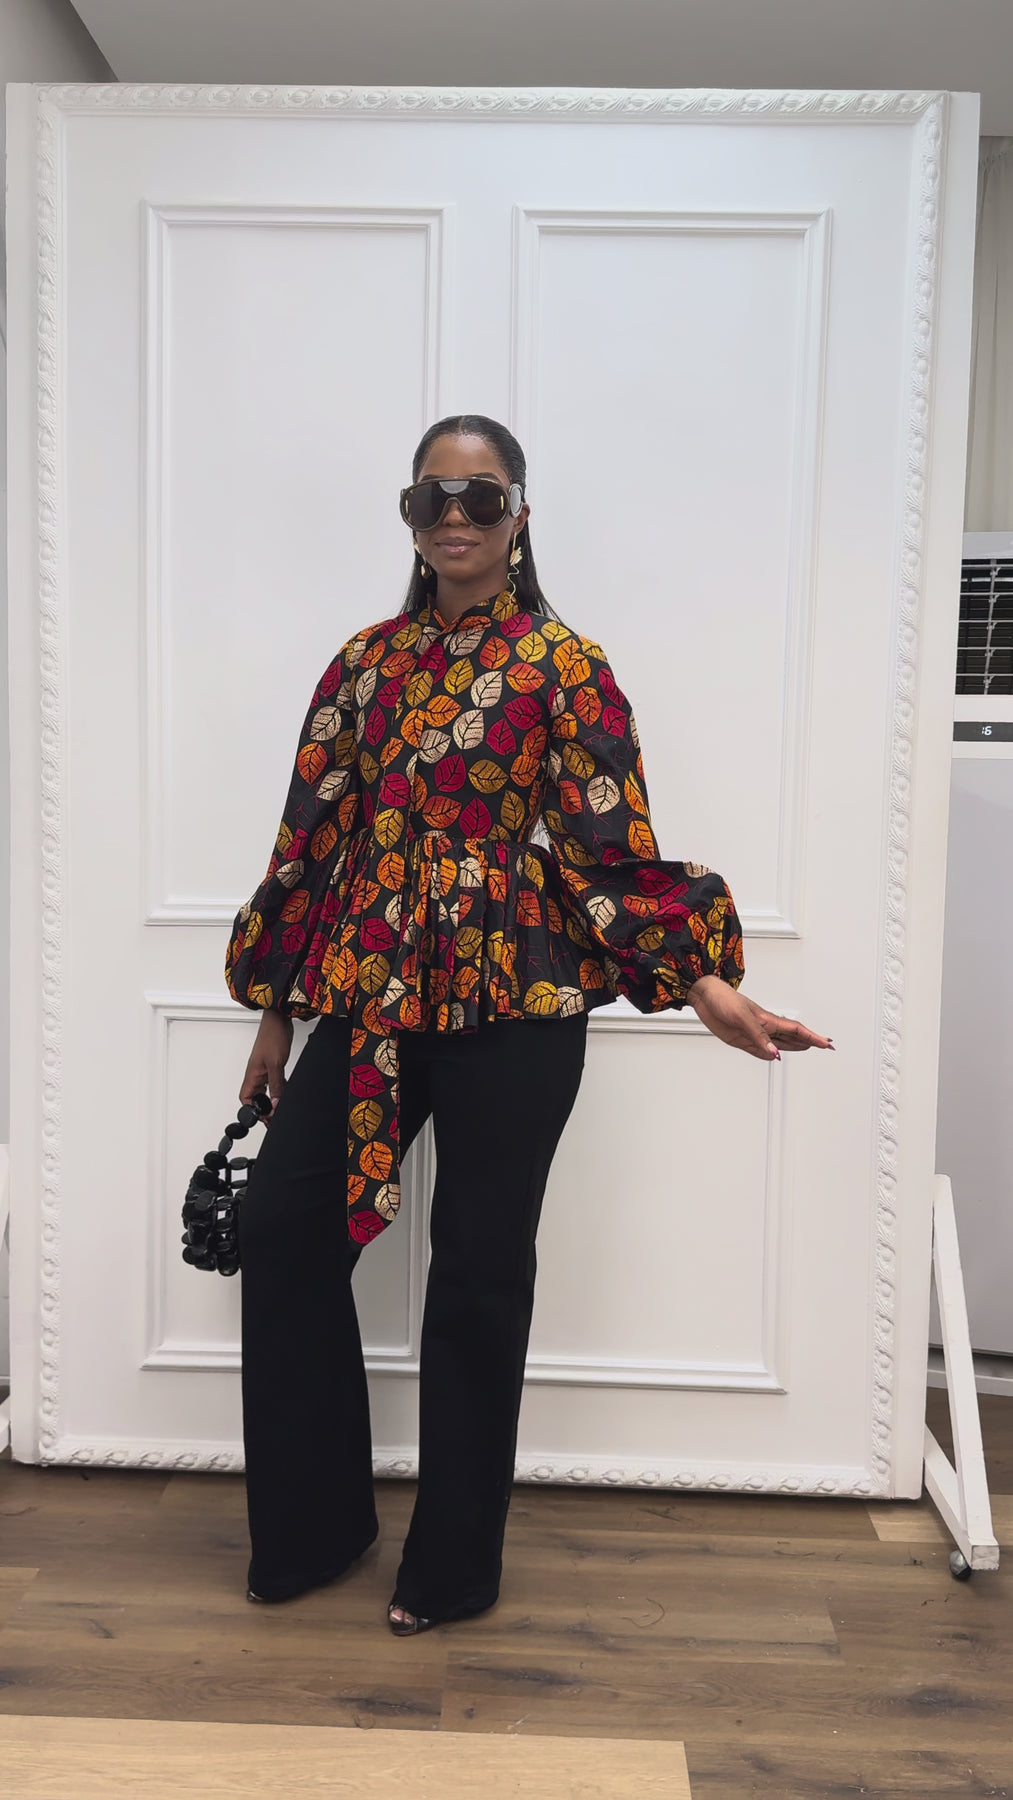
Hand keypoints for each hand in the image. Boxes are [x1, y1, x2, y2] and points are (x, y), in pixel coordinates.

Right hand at [240, 1009, 294, 1119]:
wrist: (279, 1019)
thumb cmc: (272, 1036)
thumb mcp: (276, 1064)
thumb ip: (276, 1086)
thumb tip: (276, 1104)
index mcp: (251, 1075)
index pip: (245, 1099)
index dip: (253, 1110)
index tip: (266, 1116)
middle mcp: (255, 1074)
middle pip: (255, 1097)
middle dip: (263, 1108)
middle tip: (274, 1115)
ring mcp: (263, 1069)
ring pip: (265, 1090)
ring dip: (272, 1099)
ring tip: (280, 1107)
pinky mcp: (272, 1064)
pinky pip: (273, 1082)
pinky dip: (279, 1089)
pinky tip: (286, 1091)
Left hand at [686, 976, 833, 1061]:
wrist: (704, 997)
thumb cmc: (723, 1000)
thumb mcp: (742, 1018)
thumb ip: (758, 1037)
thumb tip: (774, 1055)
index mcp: (767, 1020)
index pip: (796, 1030)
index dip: (812, 1037)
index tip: (827, 1043)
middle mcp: (762, 1027)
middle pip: (791, 1037)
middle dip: (809, 1041)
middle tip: (824, 1045)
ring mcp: (752, 1033)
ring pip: (778, 1043)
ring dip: (793, 1046)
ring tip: (807, 1047)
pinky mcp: (740, 1039)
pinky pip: (759, 1049)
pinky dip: (770, 1054)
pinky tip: (774, 1056)